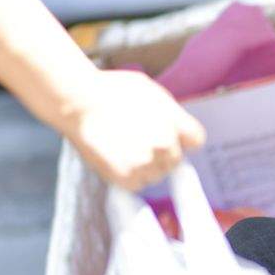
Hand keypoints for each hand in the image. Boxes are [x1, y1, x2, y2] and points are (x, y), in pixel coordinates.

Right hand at [62, 69, 205, 189]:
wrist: (79, 101)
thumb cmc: (112, 90)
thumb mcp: (153, 93)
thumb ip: (172, 115)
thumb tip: (177, 131)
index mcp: (176, 123)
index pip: (196, 141)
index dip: (182, 140)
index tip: (170, 138)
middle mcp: (166, 145)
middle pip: (175, 161)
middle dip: (162, 154)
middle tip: (137, 141)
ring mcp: (147, 164)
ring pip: (156, 175)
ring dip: (145, 167)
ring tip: (122, 147)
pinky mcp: (127, 178)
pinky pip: (137, 184)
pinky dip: (128, 176)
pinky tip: (115, 158)